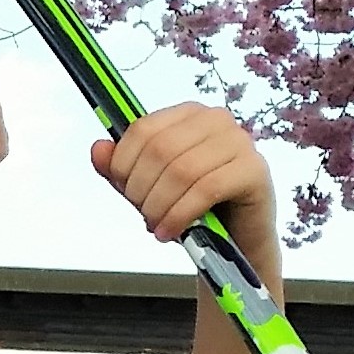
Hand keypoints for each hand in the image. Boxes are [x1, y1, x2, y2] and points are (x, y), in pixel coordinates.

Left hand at [92, 101, 272, 252]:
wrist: (236, 239)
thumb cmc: (192, 207)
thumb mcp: (148, 186)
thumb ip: (120, 168)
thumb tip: (98, 149)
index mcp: (188, 114)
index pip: (143, 129)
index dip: (123, 164)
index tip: (125, 191)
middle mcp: (217, 120)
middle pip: (160, 149)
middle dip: (141, 188)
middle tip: (143, 213)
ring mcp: (240, 142)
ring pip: (182, 170)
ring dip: (159, 205)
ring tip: (155, 226)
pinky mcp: (255, 170)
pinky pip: (206, 188)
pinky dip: (179, 214)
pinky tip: (169, 232)